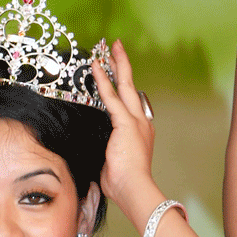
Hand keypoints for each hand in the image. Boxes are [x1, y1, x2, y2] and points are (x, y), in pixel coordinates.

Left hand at [91, 39, 155, 201]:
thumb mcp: (112, 162)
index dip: (123, 88)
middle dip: (123, 66)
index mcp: (139, 132)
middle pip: (131, 88)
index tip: (117, 76)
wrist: (133, 188)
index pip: (130, 104)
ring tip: (109, 49)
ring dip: (116, 66)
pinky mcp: (126, 123)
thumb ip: (105, 151)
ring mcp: (135, 121)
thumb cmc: (123, 182)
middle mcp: (141, 122)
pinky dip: (103, 80)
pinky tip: (95, 67)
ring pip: (124, 86)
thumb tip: (94, 152)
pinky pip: (111, 96)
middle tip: (117, 48)